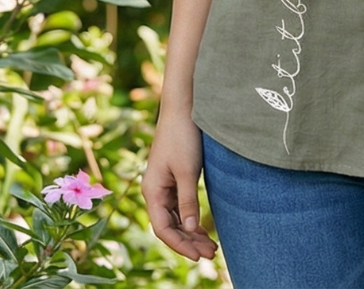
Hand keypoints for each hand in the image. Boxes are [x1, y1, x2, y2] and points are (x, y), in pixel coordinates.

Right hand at [142, 111, 217, 261]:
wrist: (182, 108)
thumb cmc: (183, 137)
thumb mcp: (188, 170)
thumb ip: (188, 200)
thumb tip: (191, 229)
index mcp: (152, 191)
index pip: (163, 229)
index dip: (180, 245)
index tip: (199, 256)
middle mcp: (154, 191)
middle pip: (170, 226)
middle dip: (189, 242)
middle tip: (212, 254)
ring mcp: (163, 185)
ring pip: (175, 218)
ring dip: (191, 232)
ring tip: (211, 246)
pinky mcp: (173, 177)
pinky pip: (179, 206)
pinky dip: (190, 218)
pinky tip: (202, 228)